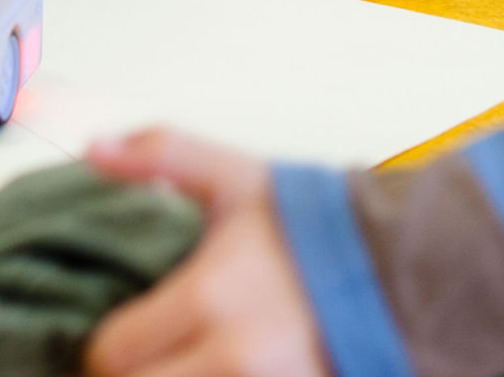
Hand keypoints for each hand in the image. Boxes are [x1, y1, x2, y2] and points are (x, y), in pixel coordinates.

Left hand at [85, 131, 328, 376]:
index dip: (100, 350)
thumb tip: (92, 149)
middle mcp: (238, 360)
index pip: (113, 352)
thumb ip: (161, 154)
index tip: (110, 339)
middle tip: (139, 361)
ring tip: (174, 365)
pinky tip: (210, 374)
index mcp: (210, 298)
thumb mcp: (236, 178)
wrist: (411, 271)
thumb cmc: (316, 226)